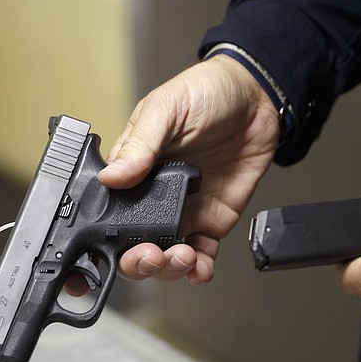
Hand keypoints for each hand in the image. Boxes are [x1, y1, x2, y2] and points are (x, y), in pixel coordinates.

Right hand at [98, 55, 279, 284]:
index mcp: (131, 170)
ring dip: (169, 268)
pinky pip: (202, 254)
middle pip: (132, 245)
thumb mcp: (166, 108)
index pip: (106, 212)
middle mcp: (152, 197)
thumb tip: (111, 176)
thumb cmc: (205, 92)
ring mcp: (183, 211)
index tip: (113, 248)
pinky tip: (200, 267)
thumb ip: (140, 145)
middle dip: (137, 262)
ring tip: (181, 257)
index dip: (104, 239)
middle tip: (149, 256)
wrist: (256, 97)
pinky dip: (200, 269)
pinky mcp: (212, 219)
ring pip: (166, 257)